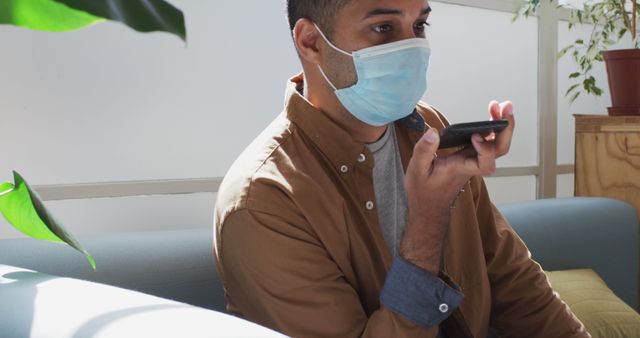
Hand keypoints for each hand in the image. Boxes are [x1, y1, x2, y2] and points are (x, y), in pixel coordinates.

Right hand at [399, 101, 515, 274]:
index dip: (485, 149)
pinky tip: (490, 114)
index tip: (476, 135)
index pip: (484, 163)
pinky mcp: (471, 156)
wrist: (429, 206)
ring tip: (498, 105)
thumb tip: (433, 132)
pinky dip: (492, 127)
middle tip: (505, 106)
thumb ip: (424, 151)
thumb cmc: (423, 190)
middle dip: (506, 127)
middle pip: (500, 149)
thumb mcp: (417, 169)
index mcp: (461, 169)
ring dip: (501, 124)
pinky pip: (489, 142)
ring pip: (497, 145)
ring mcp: (473, 160)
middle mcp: (472, 164)